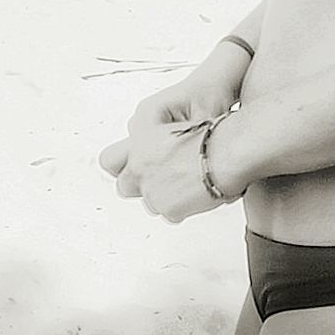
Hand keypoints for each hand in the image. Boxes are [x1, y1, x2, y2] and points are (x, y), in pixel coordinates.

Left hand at [98, 117, 234, 223]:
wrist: (226, 152)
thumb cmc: (206, 134)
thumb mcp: (170, 120)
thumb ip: (150, 134)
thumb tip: (147, 138)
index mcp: (137, 145)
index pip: (108, 160)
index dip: (119, 163)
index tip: (127, 164)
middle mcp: (140, 169)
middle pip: (125, 186)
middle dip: (139, 183)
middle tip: (157, 176)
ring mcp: (153, 192)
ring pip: (150, 201)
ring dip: (162, 194)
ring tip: (184, 181)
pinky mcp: (170, 210)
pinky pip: (170, 214)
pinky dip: (181, 206)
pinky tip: (195, 192)